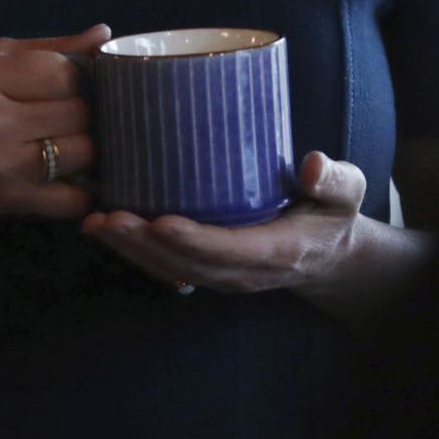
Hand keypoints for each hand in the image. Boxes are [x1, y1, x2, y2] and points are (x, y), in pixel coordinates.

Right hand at [0, 23, 110, 223]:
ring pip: (83, 152)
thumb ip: (48, 49)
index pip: (64, 72)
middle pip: (79, 112)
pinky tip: (73, 178)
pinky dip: (84, 190)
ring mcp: (3, 164)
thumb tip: (103, 34)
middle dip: (83, 113)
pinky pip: (73, 197)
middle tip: (69, 116)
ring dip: (85, 148)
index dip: (77, 79)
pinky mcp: (11, 200)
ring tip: (69, 143)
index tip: (70, 86)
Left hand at [83, 151, 366, 300]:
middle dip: (144, 245)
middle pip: (186, 264)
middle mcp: (242, 271)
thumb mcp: (345, 194)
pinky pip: (165, 265)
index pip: (229, 251)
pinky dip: (133, 251)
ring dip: (129, 250)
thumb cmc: (330, 215)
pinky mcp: (205, 266)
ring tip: (94, 222)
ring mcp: (221, 274)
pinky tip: (104, 228)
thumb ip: (333, 179)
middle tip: (108, 217)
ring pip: (169, 269)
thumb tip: (311, 165)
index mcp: (276, 252)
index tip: (161, 221)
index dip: (193, 241)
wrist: (327, 255)